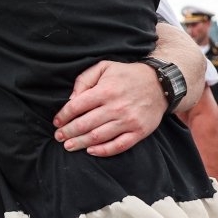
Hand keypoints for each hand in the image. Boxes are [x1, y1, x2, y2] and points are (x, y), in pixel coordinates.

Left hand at [52, 61, 166, 155]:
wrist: (161, 84)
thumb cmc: (127, 75)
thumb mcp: (104, 67)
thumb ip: (84, 80)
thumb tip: (71, 99)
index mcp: (105, 91)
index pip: (77, 106)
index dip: (63, 116)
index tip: (56, 122)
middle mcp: (116, 107)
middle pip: (85, 124)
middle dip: (68, 132)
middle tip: (58, 137)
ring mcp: (128, 121)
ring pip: (98, 137)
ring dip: (80, 143)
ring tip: (68, 146)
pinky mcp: (139, 131)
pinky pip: (119, 145)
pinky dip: (103, 151)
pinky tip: (91, 151)